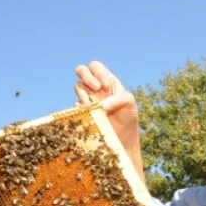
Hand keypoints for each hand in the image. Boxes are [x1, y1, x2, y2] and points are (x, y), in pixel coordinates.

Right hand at [74, 61, 144, 180]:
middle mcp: (95, 88)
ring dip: (84, 92)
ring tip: (93, 104)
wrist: (123, 138)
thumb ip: (119, 98)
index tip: (105, 85)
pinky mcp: (82, 112)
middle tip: (96, 88)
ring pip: (77, 86)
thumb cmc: (128, 118)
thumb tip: (101, 104)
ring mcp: (87, 99)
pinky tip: (90, 115)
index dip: (98, 72)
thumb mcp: (130, 103)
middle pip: (82, 70)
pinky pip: (76, 105)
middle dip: (87, 76)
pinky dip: (81, 107)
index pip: (95, 67)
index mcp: (106, 81)